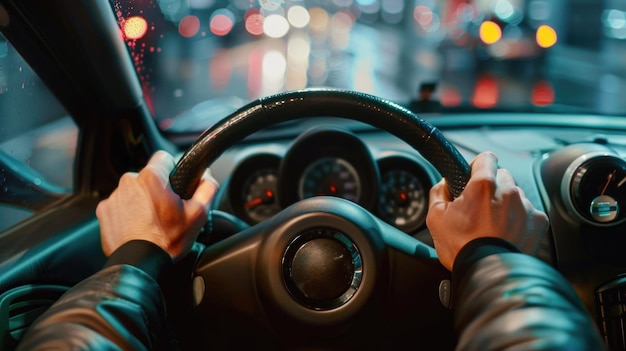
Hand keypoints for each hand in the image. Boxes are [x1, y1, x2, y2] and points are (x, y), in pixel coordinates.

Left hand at [96, 151, 218, 260]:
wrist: (139, 264)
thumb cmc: (167, 241)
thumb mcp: (198, 215)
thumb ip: (207, 189)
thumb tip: (207, 177)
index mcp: (152, 178)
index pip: (164, 157)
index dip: (173, 169)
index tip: (175, 184)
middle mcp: (129, 182)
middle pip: (148, 177)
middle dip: (157, 189)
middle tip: (166, 210)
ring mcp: (114, 197)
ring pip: (133, 191)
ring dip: (141, 202)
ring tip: (151, 222)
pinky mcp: (104, 211)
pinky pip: (119, 205)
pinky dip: (127, 214)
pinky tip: (138, 227)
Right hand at [426, 152, 548, 269]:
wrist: (490, 275)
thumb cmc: (463, 249)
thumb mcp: (435, 218)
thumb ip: (438, 192)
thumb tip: (443, 184)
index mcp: (483, 185)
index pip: (486, 157)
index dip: (477, 165)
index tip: (472, 175)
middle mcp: (508, 191)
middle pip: (501, 176)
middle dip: (491, 187)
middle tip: (479, 207)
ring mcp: (526, 206)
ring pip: (515, 194)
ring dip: (505, 203)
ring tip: (493, 225)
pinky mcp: (538, 222)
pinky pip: (528, 212)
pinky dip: (519, 219)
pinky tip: (506, 233)